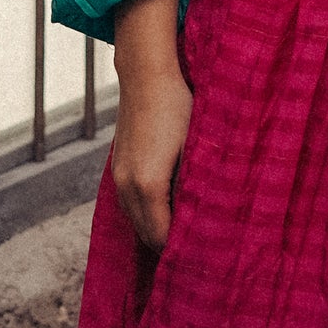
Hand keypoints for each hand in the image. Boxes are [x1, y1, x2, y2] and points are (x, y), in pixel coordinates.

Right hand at [110, 0, 191, 251]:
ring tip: (187, 230)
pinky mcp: (117, 166)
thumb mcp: (198, 145)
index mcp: (148, 185)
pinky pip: (130, 204)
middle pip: (147, 235)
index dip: (183, 250)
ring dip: (157, 228)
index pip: (162, 237)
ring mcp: (119, 176)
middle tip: (201, 248)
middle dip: (170, 244)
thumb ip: (199, 184)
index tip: (207, 254)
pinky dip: (147, 212)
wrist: (146, 73)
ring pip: (136, 221)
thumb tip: (210, 216)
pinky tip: (169, 206)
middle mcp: (127, 185)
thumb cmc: (179, 105)